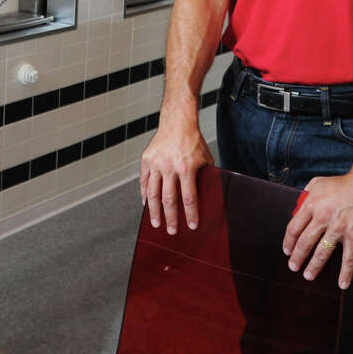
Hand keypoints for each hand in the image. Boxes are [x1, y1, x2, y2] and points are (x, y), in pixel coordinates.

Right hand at [139, 103, 213, 233]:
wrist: (178, 122)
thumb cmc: (193, 141)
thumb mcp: (205, 160)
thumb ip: (205, 177)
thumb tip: (209, 195)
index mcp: (186, 168)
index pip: (188, 198)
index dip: (191, 214)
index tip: (191, 226)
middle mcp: (169, 167)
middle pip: (169, 199)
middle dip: (171, 218)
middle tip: (171, 231)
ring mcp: (156, 164)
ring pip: (152, 193)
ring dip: (154, 211)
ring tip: (155, 223)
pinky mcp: (146, 160)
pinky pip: (144, 181)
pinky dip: (144, 194)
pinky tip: (146, 204)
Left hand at [283, 173, 352, 288]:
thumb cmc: (342, 184)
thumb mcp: (317, 184)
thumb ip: (305, 197)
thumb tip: (296, 210)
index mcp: (311, 206)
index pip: (294, 228)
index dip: (288, 242)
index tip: (287, 251)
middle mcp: (322, 218)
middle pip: (305, 242)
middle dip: (297, 257)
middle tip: (293, 267)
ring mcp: (338, 228)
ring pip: (322, 252)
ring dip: (314, 266)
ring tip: (308, 275)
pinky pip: (348, 258)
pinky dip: (346, 273)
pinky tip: (342, 284)